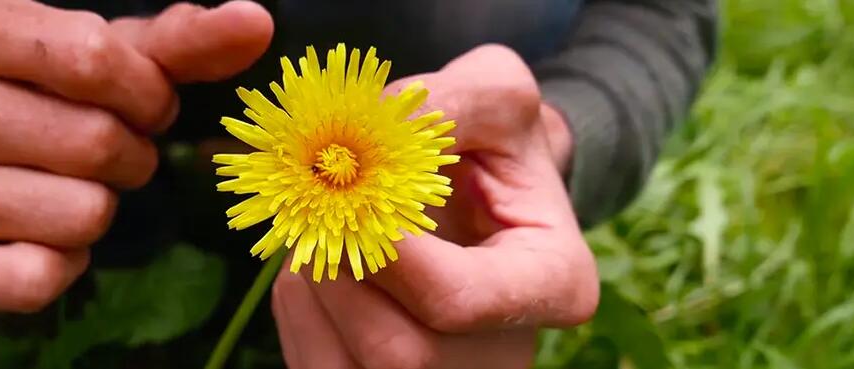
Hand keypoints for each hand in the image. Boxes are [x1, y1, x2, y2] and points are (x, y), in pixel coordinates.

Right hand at [0, 0, 272, 313]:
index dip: (146, 92)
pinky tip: (45, 234)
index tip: (146, 102)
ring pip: (73, 214)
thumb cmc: (28, 89)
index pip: (90, 59)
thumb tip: (254, 23)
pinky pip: (33, 280)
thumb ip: (176, 40)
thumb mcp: (95, 51)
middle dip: (129, 154)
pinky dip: (65, 263)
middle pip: (87, 141)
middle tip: (113, 151)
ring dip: (101, 208)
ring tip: (76, 188)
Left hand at [271, 45, 597, 368]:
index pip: (455, 300)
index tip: (356, 191)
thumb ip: (449, 102)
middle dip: (341, 272)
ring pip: (346, 366)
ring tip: (327, 226)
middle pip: (396, 352)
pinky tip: (320, 260)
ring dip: (311, 285)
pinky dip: (299, 307)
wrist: (486, 189)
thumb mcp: (495, 94)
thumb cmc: (496, 143)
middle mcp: (503, 353)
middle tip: (324, 206)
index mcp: (553, 285)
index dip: (389, 251)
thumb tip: (374, 125)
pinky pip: (317, 365)